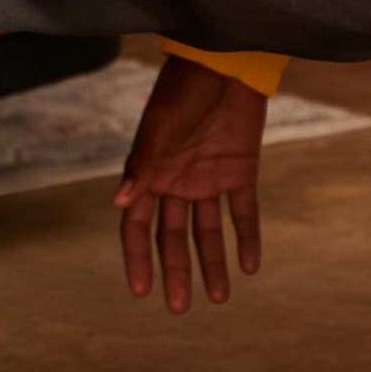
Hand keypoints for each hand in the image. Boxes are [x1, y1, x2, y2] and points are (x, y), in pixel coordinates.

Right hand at [113, 56, 265, 311]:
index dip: (139, 259)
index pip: (138, 227)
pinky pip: (244, 211)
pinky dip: (246, 238)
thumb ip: (143, 167)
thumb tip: (120, 202)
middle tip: (178, 309)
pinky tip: (250, 267)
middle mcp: (178, 182)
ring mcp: (210, 178)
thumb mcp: (160, 130)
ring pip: (209, 231)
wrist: (225, 62)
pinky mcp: (241, 170)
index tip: (142, 292)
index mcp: (151, 174)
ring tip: (218, 298)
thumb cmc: (182, 92)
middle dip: (176, 272)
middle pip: (174, 237)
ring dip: (212, 263)